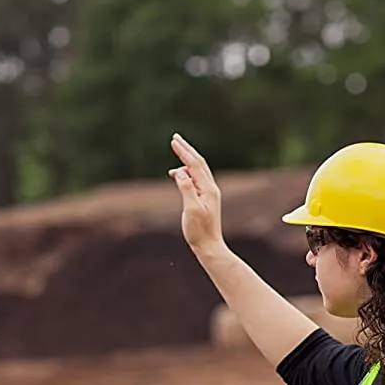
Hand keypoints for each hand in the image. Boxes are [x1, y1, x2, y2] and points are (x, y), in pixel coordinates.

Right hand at [169, 133, 224, 252]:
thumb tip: (180, 172)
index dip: (184, 152)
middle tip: (176, 138)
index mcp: (208, 189)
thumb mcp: (191, 209)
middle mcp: (210, 188)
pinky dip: (186, 173)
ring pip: (197, 171)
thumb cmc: (199, 231)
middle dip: (187, 150)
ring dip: (185, 161)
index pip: (195, 164)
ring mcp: (209, 194)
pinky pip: (195, 180)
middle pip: (198, 163)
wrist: (210, 247)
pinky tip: (177, 175)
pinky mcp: (205, 199)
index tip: (174, 141)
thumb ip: (186, 189)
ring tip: (175, 153)